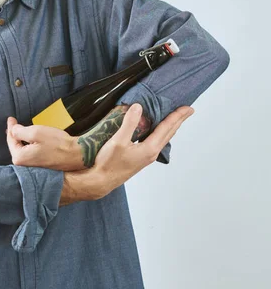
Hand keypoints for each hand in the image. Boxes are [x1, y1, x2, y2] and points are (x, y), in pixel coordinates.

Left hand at [6, 117, 85, 171]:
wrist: (76, 155)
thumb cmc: (57, 143)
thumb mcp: (36, 133)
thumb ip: (20, 131)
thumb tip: (12, 129)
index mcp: (19, 157)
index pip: (11, 139)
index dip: (11, 127)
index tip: (11, 118)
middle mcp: (23, 165)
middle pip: (15, 145)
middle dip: (14, 134)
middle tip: (13, 122)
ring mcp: (32, 167)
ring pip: (22, 149)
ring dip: (21, 138)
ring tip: (19, 129)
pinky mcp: (40, 165)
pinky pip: (29, 152)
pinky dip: (28, 144)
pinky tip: (29, 138)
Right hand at [61, 103, 194, 203]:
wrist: (101, 181)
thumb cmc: (109, 163)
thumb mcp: (118, 140)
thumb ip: (129, 123)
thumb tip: (138, 107)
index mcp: (149, 148)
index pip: (167, 128)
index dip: (177, 116)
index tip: (188, 108)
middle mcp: (151, 153)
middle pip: (169, 133)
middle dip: (179, 121)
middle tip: (187, 111)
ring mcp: (146, 157)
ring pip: (164, 138)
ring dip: (170, 127)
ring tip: (175, 119)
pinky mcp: (140, 158)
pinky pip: (156, 142)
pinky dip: (161, 133)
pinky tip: (156, 131)